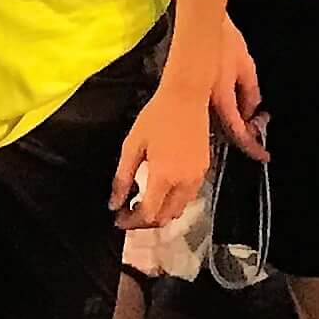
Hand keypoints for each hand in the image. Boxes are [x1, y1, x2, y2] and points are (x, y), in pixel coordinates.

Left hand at [111, 85, 211, 229]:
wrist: (187, 96)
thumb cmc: (158, 115)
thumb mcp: (132, 145)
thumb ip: (122, 178)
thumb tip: (114, 203)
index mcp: (164, 175)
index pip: (148, 214)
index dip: (131, 222)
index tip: (119, 218)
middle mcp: (184, 181)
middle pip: (165, 218)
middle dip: (145, 221)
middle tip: (128, 214)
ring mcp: (197, 176)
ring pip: (178, 209)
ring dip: (160, 212)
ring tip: (143, 202)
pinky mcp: (204, 169)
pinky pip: (188, 196)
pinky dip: (173, 201)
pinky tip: (160, 188)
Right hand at [209, 19, 267, 160]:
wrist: (200, 27)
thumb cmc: (223, 42)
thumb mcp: (246, 66)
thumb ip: (250, 92)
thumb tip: (251, 112)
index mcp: (223, 101)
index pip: (239, 135)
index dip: (252, 147)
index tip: (263, 155)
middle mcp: (208, 106)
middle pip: (228, 133)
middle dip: (247, 134)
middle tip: (260, 123)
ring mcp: (198, 102)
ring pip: (220, 124)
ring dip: (238, 123)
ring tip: (253, 112)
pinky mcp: (194, 95)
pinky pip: (211, 113)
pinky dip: (227, 113)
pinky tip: (236, 101)